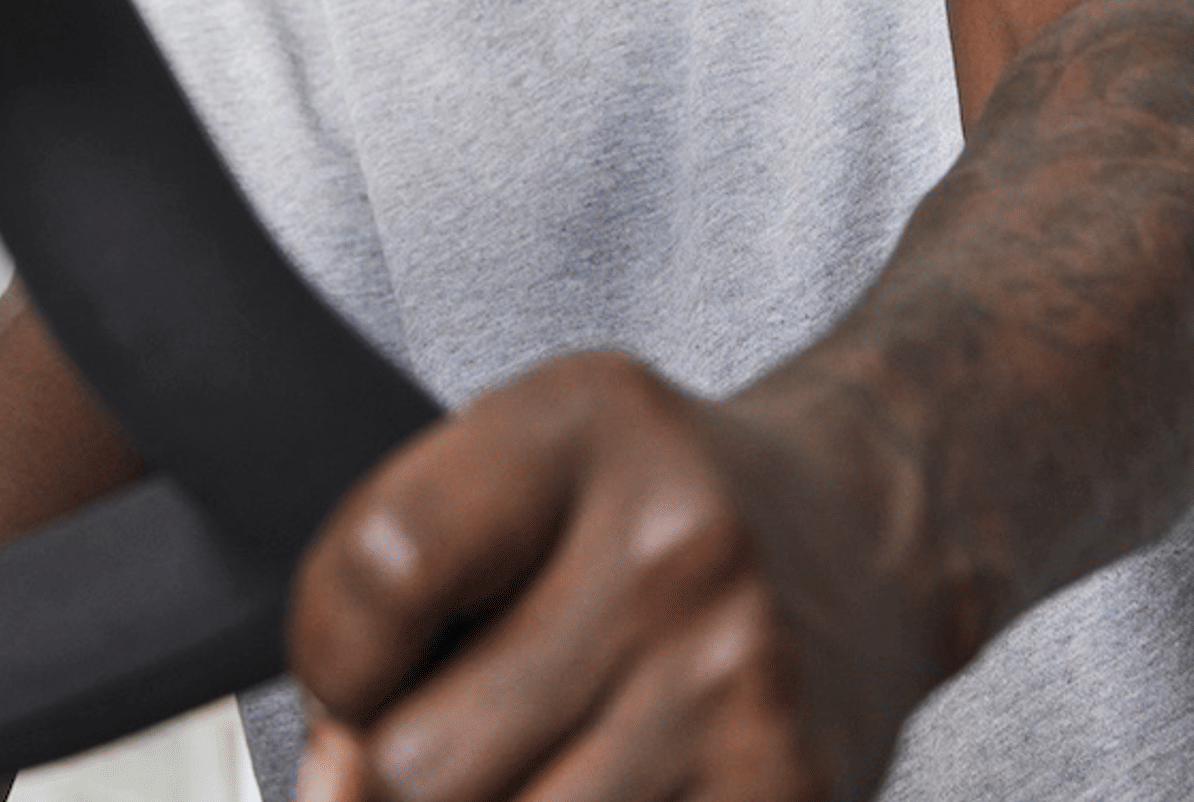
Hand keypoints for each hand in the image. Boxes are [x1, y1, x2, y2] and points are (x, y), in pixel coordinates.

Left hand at [286, 352, 943, 801]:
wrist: (865, 538)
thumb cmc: (656, 510)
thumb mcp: (525, 462)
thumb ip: (402, 583)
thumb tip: (332, 778)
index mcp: (585, 428)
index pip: (381, 572)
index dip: (327, 657)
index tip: (355, 673)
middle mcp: (676, 552)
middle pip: (416, 765)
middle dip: (389, 776)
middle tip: (443, 736)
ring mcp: (740, 688)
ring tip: (524, 763)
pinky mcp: (786, 796)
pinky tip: (598, 783)